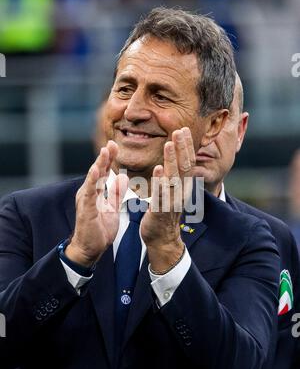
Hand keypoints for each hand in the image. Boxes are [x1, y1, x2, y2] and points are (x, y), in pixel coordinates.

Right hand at [65, 141, 127, 266]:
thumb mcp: (112, 208)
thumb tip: (122, 176)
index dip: (109, 159)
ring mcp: (86, 201)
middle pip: (97, 171)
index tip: (115, 145)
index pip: (103, 172)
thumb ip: (115, 192)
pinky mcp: (86, 209)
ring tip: (104, 152)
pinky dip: (92, 180)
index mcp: (95, 193)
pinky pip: (89, 193)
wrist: (90, 250)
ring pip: (92, 179)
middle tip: (112, 142)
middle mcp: (88, 193)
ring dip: (99, 164)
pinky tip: (96, 170)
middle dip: (105, 157)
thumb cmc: (99, 230)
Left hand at [141, 127, 194, 272]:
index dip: (186, 146)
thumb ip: (174, 176)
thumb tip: (175, 158)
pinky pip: (161, 195)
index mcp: (183, 187)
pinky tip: (158, 170)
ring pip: (173, 178)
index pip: (187, 163)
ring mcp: (172, 202)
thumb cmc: (164, 213)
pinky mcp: (161, 212)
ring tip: (169, 144)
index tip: (183, 129)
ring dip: (171, 161)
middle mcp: (181, 193)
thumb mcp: (173, 192)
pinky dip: (160, 182)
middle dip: (182, 148)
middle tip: (180, 130)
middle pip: (184, 167)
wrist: (162, 239)